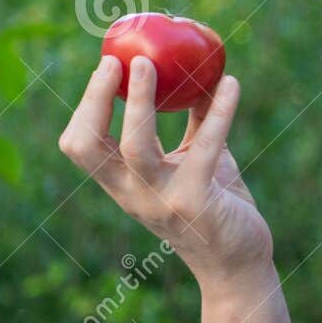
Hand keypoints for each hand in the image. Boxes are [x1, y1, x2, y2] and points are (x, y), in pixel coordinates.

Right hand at [58, 54, 273, 283]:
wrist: (240, 261)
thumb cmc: (217, 205)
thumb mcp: (198, 159)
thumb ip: (195, 122)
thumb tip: (201, 70)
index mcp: (123, 183)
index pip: (81, 145)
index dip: (86, 104)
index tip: (107, 65)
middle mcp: (133, 194)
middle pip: (90, 145)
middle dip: (97, 99)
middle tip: (118, 60)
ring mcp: (161, 201)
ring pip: (136, 148)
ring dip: (140, 102)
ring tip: (150, 63)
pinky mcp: (196, 203)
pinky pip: (204, 148)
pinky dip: (219, 112)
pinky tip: (232, 84)